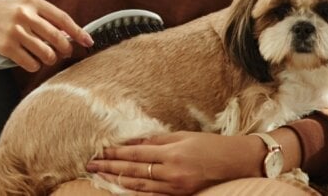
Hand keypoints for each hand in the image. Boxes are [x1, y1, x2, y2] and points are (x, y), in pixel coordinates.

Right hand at [0, 0, 92, 70]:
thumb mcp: (21, 2)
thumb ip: (41, 14)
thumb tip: (65, 32)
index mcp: (32, 0)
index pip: (62, 18)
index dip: (78, 32)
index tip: (88, 41)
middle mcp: (25, 14)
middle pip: (57, 38)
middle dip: (65, 49)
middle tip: (64, 53)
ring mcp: (15, 31)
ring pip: (46, 53)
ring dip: (49, 59)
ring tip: (46, 57)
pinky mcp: (5, 46)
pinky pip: (30, 62)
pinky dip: (34, 65)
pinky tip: (30, 61)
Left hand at [86, 131, 257, 194]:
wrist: (236, 162)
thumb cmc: (211, 145)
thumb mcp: (183, 136)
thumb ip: (157, 140)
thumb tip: (133, 142)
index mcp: (172, 153)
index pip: (135, 154)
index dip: (115, 153)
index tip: (99, 151)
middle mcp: (172, 172)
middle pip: (133, 170)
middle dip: (110, 167)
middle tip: (91, 164)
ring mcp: (176, 187)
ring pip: (140, 186)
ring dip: (118, 180)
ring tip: (100, 176)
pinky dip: (136, 193)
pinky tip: (122, 190)